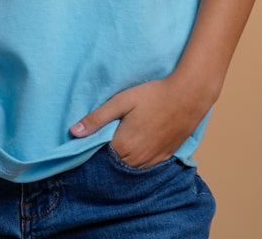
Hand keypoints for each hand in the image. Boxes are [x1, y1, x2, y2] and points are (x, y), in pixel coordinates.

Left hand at [70, 74, 209, 168]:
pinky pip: (143, 165)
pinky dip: (135, 158)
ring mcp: (151, 162)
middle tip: (105, 132)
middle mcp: (136, 160)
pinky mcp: (163, 159)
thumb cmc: (153, 95)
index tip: (88, 135)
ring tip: (121, 135)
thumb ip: (97, 118)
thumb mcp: (121, 101)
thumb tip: (73, 133)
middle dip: (105, 151)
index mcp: (123, 146)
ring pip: (128, 166)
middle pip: (112, 162)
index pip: (97, 156)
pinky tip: (135, 142)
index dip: (91, 146)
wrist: (188, 96)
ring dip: (121, 156)